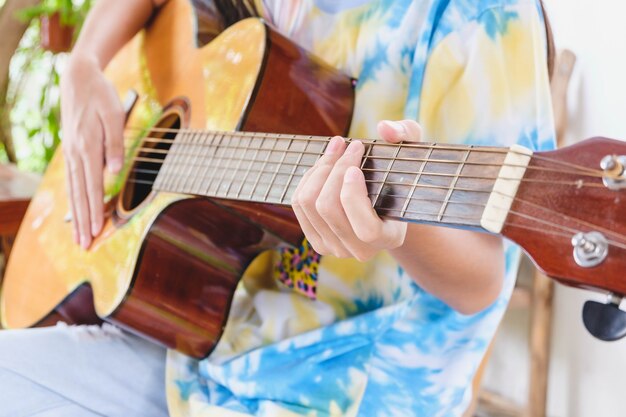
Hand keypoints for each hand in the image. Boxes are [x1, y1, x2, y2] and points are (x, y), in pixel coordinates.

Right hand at [60, 54, 124, 248]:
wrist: (78, 78)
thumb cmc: (101, 96)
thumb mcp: (114, 115)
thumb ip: (115, 144)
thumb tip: (115, 171)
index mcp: (88, 147)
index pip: (92, 187)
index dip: (94, 211)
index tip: (96, 231)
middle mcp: (76, 154)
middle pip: (80, 195)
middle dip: (83, 222)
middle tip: (84, 246)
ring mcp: (71, 153)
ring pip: (73, 191)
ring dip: (76, 215)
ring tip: (77, 237)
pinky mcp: (70, 151)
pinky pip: (71, 180)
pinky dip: (72, 199)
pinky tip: (73, 212)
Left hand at [291, 119, 422, 260]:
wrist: (385, 204)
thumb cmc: (400, 176)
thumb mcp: (412, 151)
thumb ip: (406, 134)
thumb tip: (385, 128)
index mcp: (389, 238)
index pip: (366, 229)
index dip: (353, 196)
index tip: (355, 167)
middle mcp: (360, 251)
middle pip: (329, 208)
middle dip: (334, 169)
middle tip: (346, 143)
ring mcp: (334, 248)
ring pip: (310, 204)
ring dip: (319, 169)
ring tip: (336, 148)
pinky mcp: (316, 240)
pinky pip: (299, 204)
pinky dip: (308, 178)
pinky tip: (323, 164)